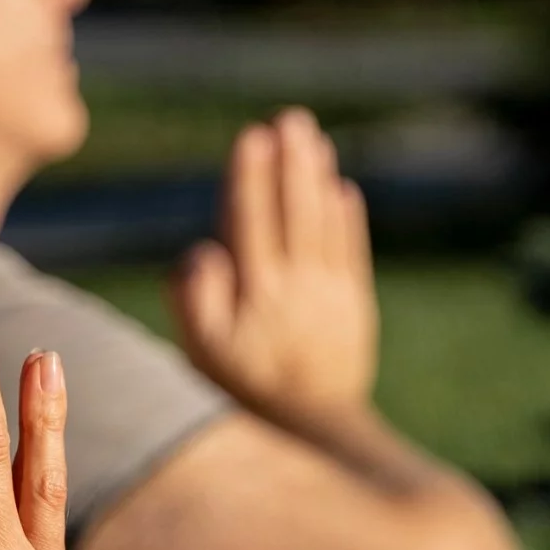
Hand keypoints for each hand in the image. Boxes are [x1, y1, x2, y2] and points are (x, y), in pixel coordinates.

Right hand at [170, 107, 378, 430]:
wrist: (309, 428)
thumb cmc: (241, 389)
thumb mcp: (202, 350)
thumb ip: (195, 297)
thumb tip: (203, 248)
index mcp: (256, 293)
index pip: (251, 222)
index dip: (251, 177)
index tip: (252, 136)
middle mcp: (297, 286)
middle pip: (294, 212)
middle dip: (291, 163)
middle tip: (290, 120)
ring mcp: (330, 294)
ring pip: (324, 224)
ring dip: (318, 178)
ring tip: (314, 140)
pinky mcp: (354, 306)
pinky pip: (351, 252)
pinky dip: (347, 219)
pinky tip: (342, 189)